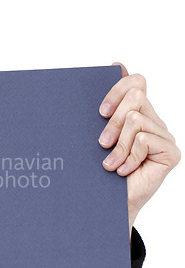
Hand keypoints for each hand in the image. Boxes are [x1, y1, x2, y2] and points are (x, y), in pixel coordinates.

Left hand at [98, 63, 180, 229]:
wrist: (108, 202)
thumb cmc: (99, 169)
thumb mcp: (97, 136)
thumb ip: (105, 108)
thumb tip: (116, 65)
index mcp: (134, 112)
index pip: (136, 81)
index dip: (119, 86)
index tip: (100, 108)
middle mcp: (151, 120)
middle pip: (136, 96)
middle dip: (113, 120)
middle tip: (101, 142)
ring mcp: (163, 135)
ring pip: (137, 120)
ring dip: (118, 145)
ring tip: (109, 163)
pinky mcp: (170, 152)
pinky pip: (145, 140)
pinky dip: (129, 156)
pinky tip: (122, 170)